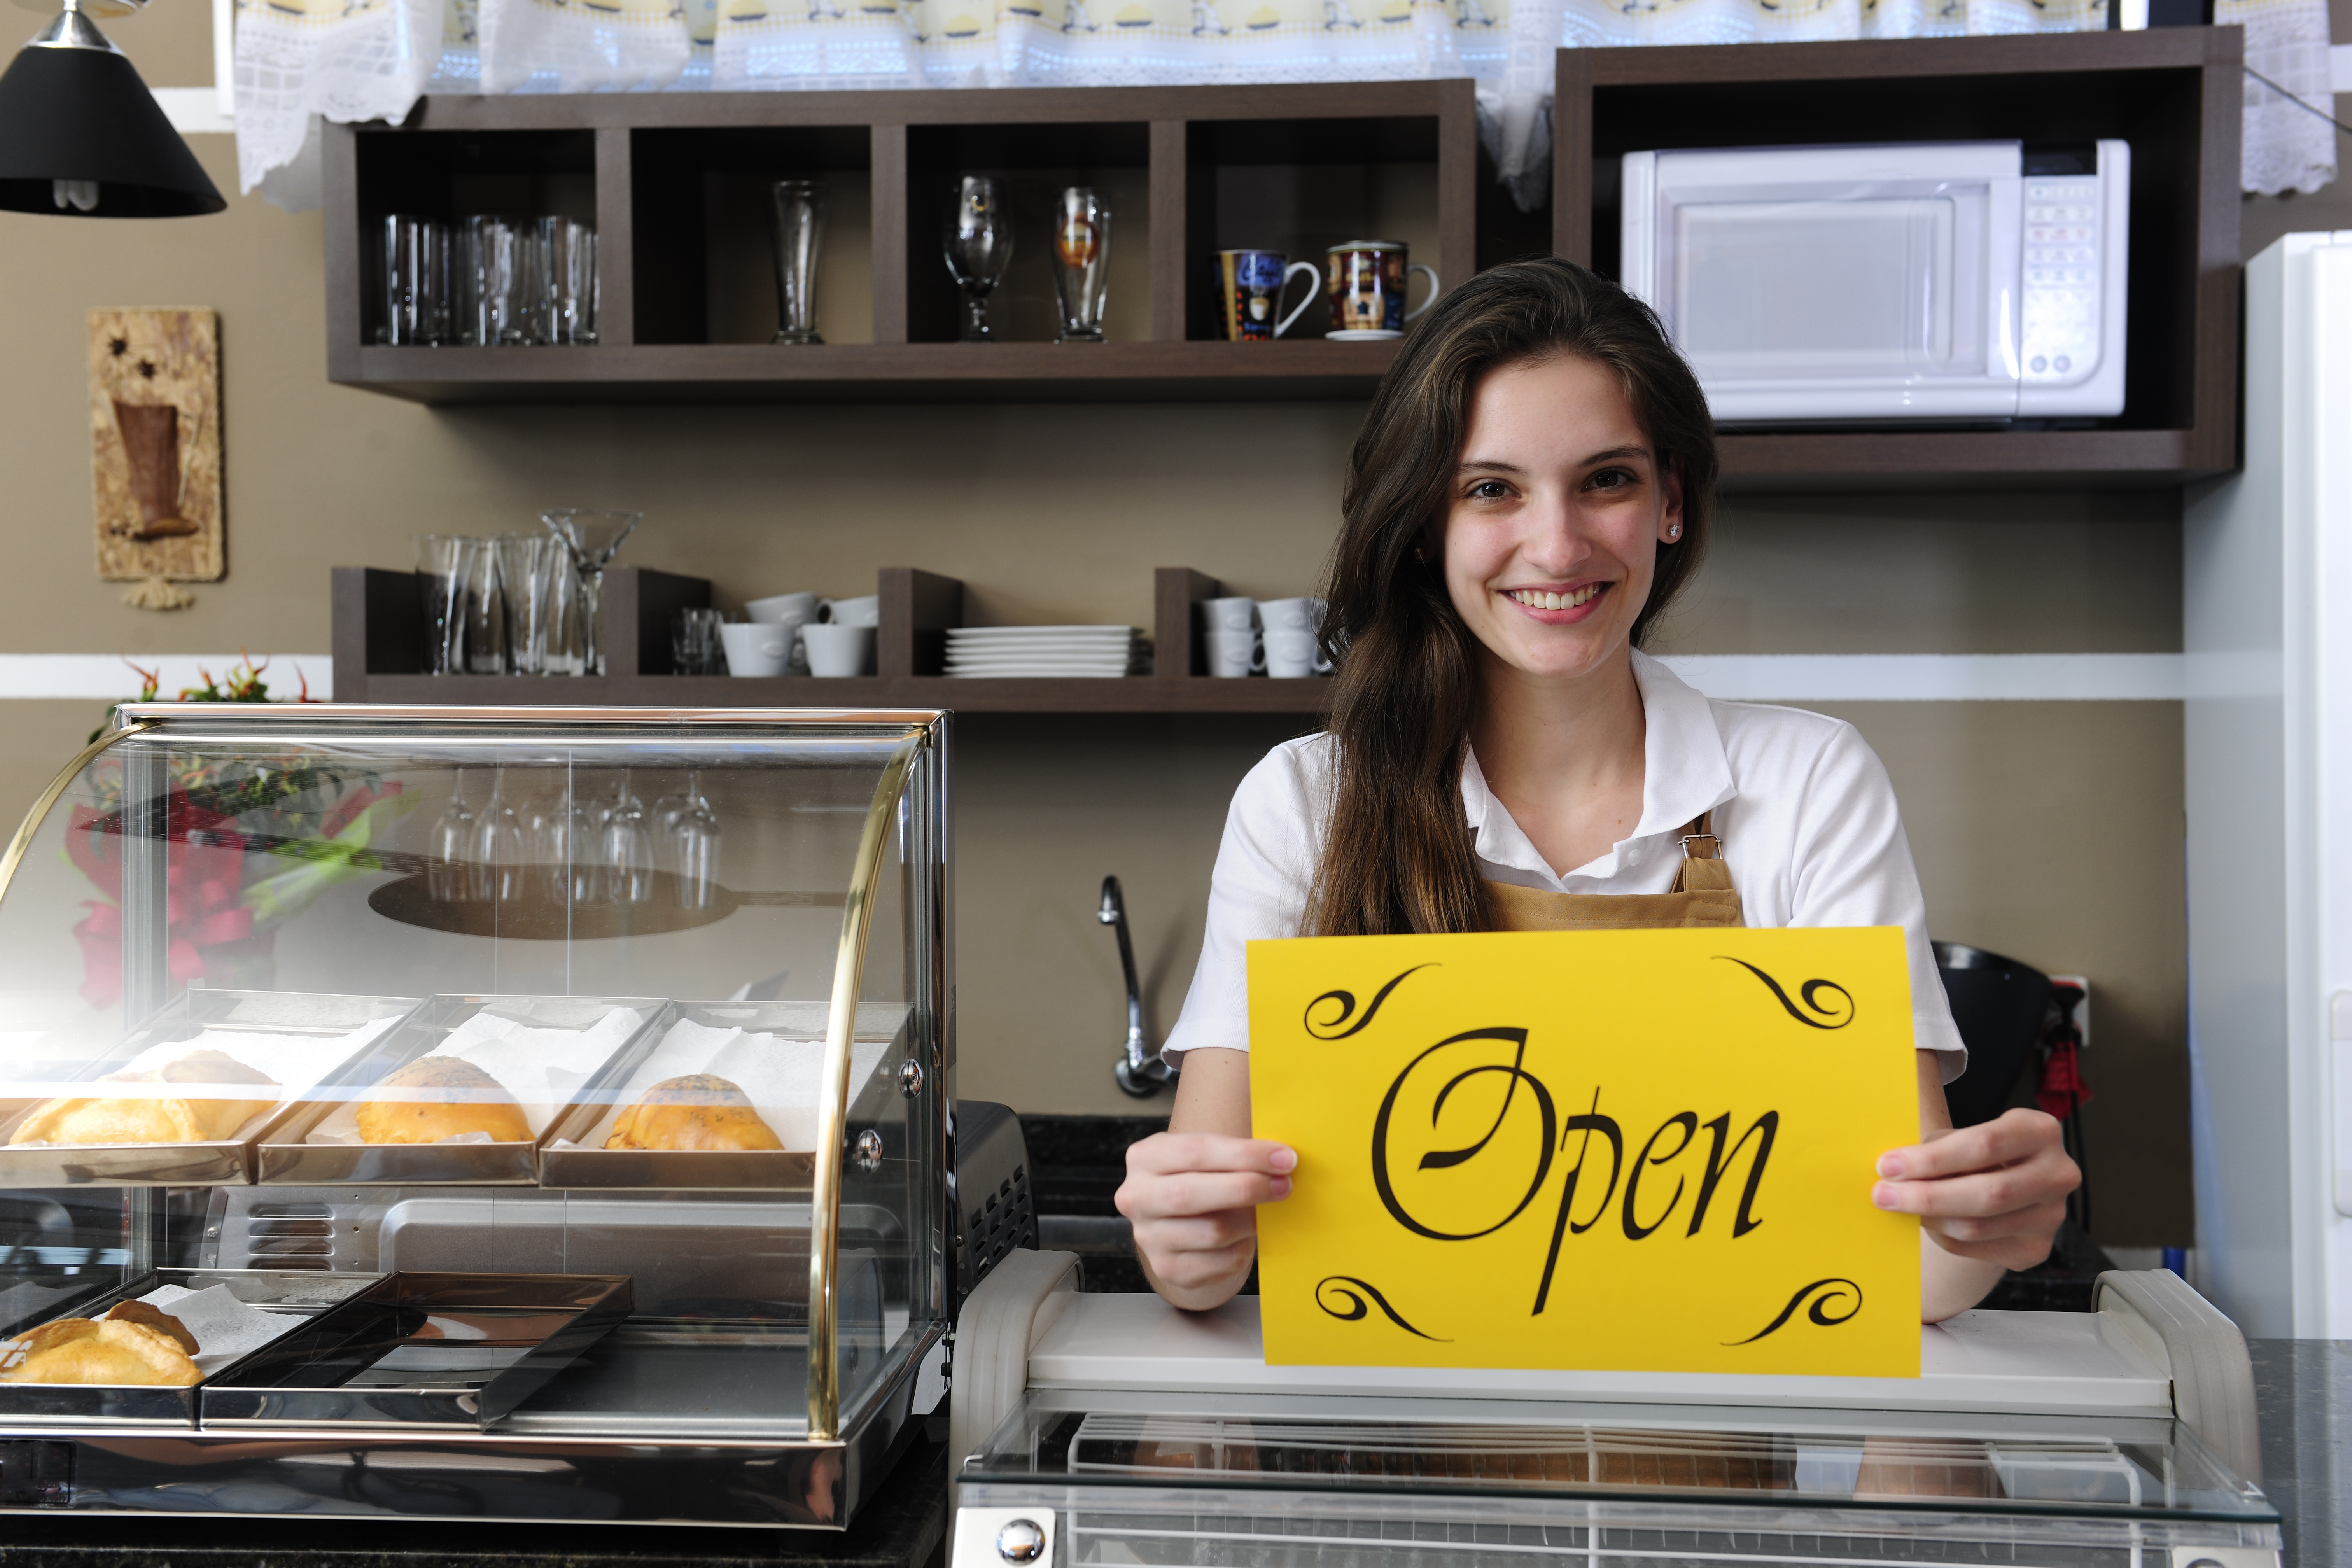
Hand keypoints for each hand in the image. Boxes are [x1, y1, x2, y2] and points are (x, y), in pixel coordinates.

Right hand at [1115, 1131, 1294, 1308]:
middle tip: (1284, 1185)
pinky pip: (1221, 1260)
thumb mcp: (1206, 1157)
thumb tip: (1282, 1159)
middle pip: (1192, 1194)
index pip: (1196, 1151)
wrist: (1180, 1226)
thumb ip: (1235, 1154)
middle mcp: (1137, 1197)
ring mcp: (1148, 1237)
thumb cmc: (1200, 1179)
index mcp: (1145, 1157)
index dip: (1245, 1154)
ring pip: (1212, 1231)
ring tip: (1260, 1213)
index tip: (1284, 1158)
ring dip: (1249, 1222)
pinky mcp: (1167, 1268)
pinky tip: (1243, 1236)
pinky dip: (1242, 1247)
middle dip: (1246, 1188)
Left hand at [1872, 1108, 2079, 1271]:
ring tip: (1899, 1205)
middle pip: (1986, 1193)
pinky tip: (1930, 1221)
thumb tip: (1890, 1168)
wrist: (2005, 1190)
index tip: (1887, 1165)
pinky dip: (1943, 1236)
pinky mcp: (2036, 1248)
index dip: (1932, 1159)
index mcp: (2039, 1130)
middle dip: (1926, 1195)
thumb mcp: (1960, 1137)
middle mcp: (2058, 1173)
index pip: (1984, 1145)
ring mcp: (2052, 1215)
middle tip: (1882, 1194)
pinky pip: (1976, 1248)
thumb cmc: (1972, 1155)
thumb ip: (1935, 1148)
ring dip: (1928, 1218)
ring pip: (1977, 1226)